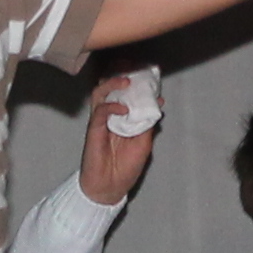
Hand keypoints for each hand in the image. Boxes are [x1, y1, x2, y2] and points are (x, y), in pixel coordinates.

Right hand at [79, 71, 158, 203]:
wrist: (110, 187)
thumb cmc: (125, 167)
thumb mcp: (144, 143)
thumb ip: (148, 123)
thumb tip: (158, 103)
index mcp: (123, 117)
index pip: (126, 92)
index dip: (135, 80)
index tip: (147, 72)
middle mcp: (110, 115)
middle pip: (111, 87)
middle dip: (120, 73)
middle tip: (132, 66)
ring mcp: (100, 121)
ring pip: (101, 93)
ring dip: (113, 84)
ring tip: (126, 80)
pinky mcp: (93, 130)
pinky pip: (99, 112)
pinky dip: (111, 106)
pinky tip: (123, 109)